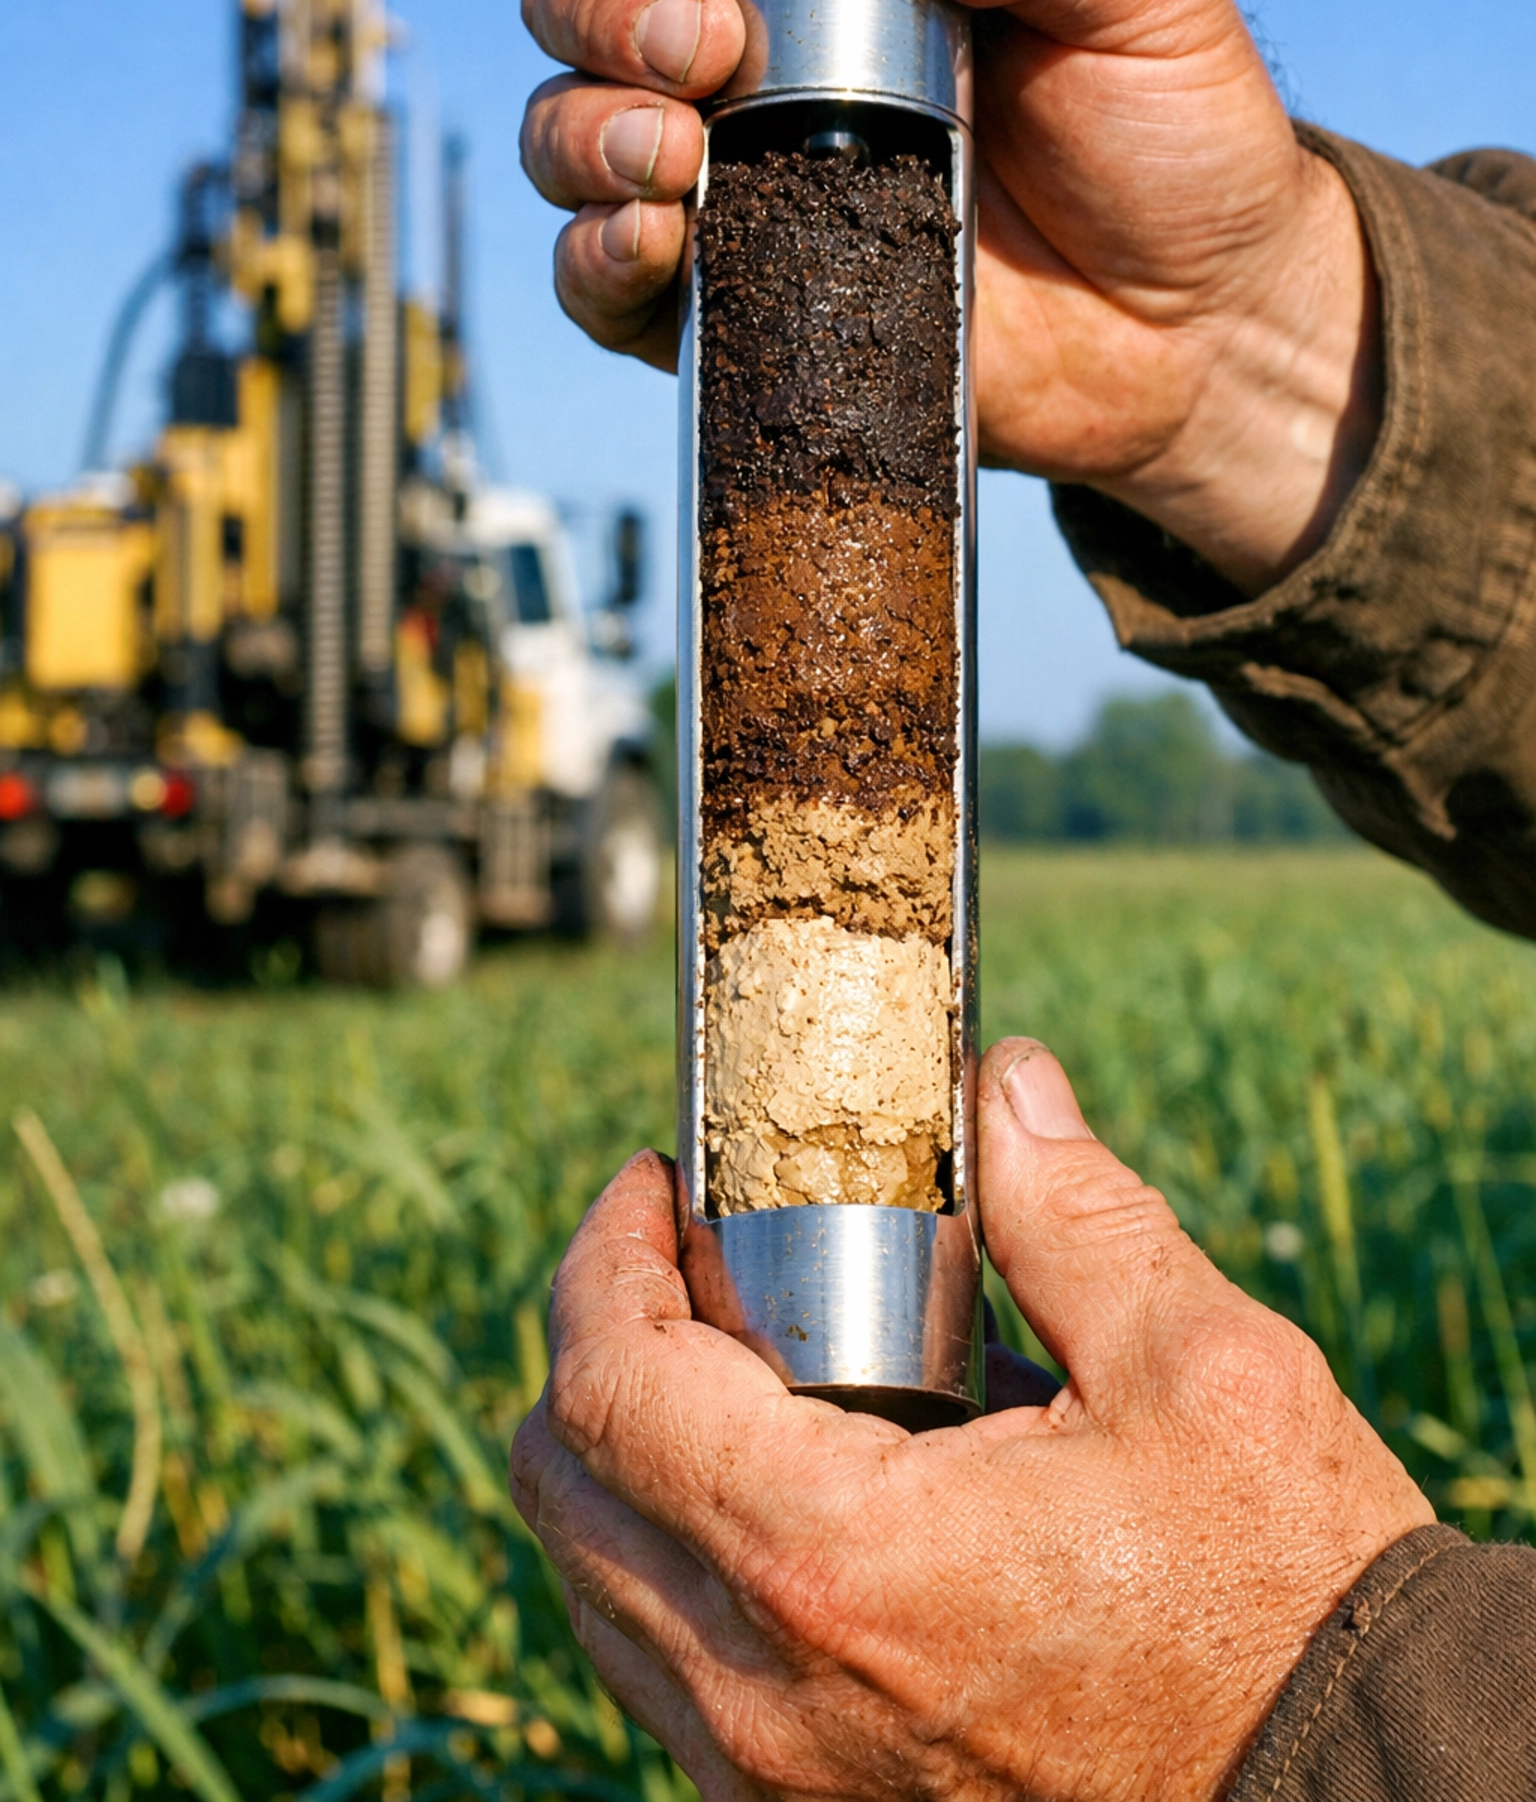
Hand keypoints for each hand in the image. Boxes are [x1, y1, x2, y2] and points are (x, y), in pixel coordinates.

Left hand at [511, 1039, 1430, 1801]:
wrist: (1348, 1801)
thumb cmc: (1282, 1598)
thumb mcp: (1197, 1371)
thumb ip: (1071, 1209)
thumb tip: (1001, 1086)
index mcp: (835, 1563)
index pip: (606, 1387)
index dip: (601, 1257)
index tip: (653, 1186)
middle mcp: (765, 1694)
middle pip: (561, 1487)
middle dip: (603, 1343)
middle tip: (696, 1262)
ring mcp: (771, 1783)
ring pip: (597, 1590)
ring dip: (630, 1455)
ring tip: (744, 1371)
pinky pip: (666, 1677)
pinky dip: (678, 1566)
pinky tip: (792, 1498)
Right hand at [519, 0, 1377, 594]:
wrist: (1196, 332)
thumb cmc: (1172, 141)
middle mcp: (750, 44)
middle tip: (711, 40)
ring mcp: (730, 177)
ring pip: (565, 120)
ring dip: (588, 122)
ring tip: (676, 150)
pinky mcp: (732, 300)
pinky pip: (598, 277)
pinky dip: (594, 253)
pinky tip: (655, 238)